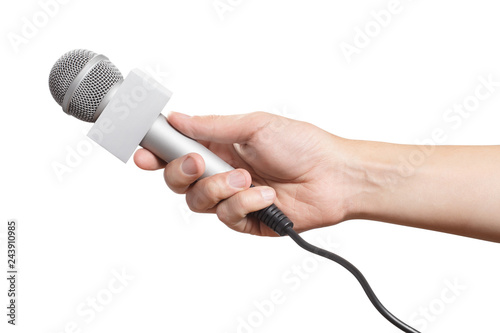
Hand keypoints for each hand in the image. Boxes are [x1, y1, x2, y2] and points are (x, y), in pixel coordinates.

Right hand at [134, 112, 358, 235]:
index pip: (176, 150)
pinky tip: (266, 195)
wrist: (335, 176)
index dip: (155, 152)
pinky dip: (244, 204)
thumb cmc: (302, 144)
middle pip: (178, 179)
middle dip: (182, 171)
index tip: (143, 152)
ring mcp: (232, 197)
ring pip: (197, 201)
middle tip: (199, 161)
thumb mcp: (254, 125)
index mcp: (219, 145)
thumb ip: (212, 126)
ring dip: (219, 188)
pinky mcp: (245, 219)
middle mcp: (221, 171)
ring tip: (247, 178)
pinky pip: (226, 216)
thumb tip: (177, 118)